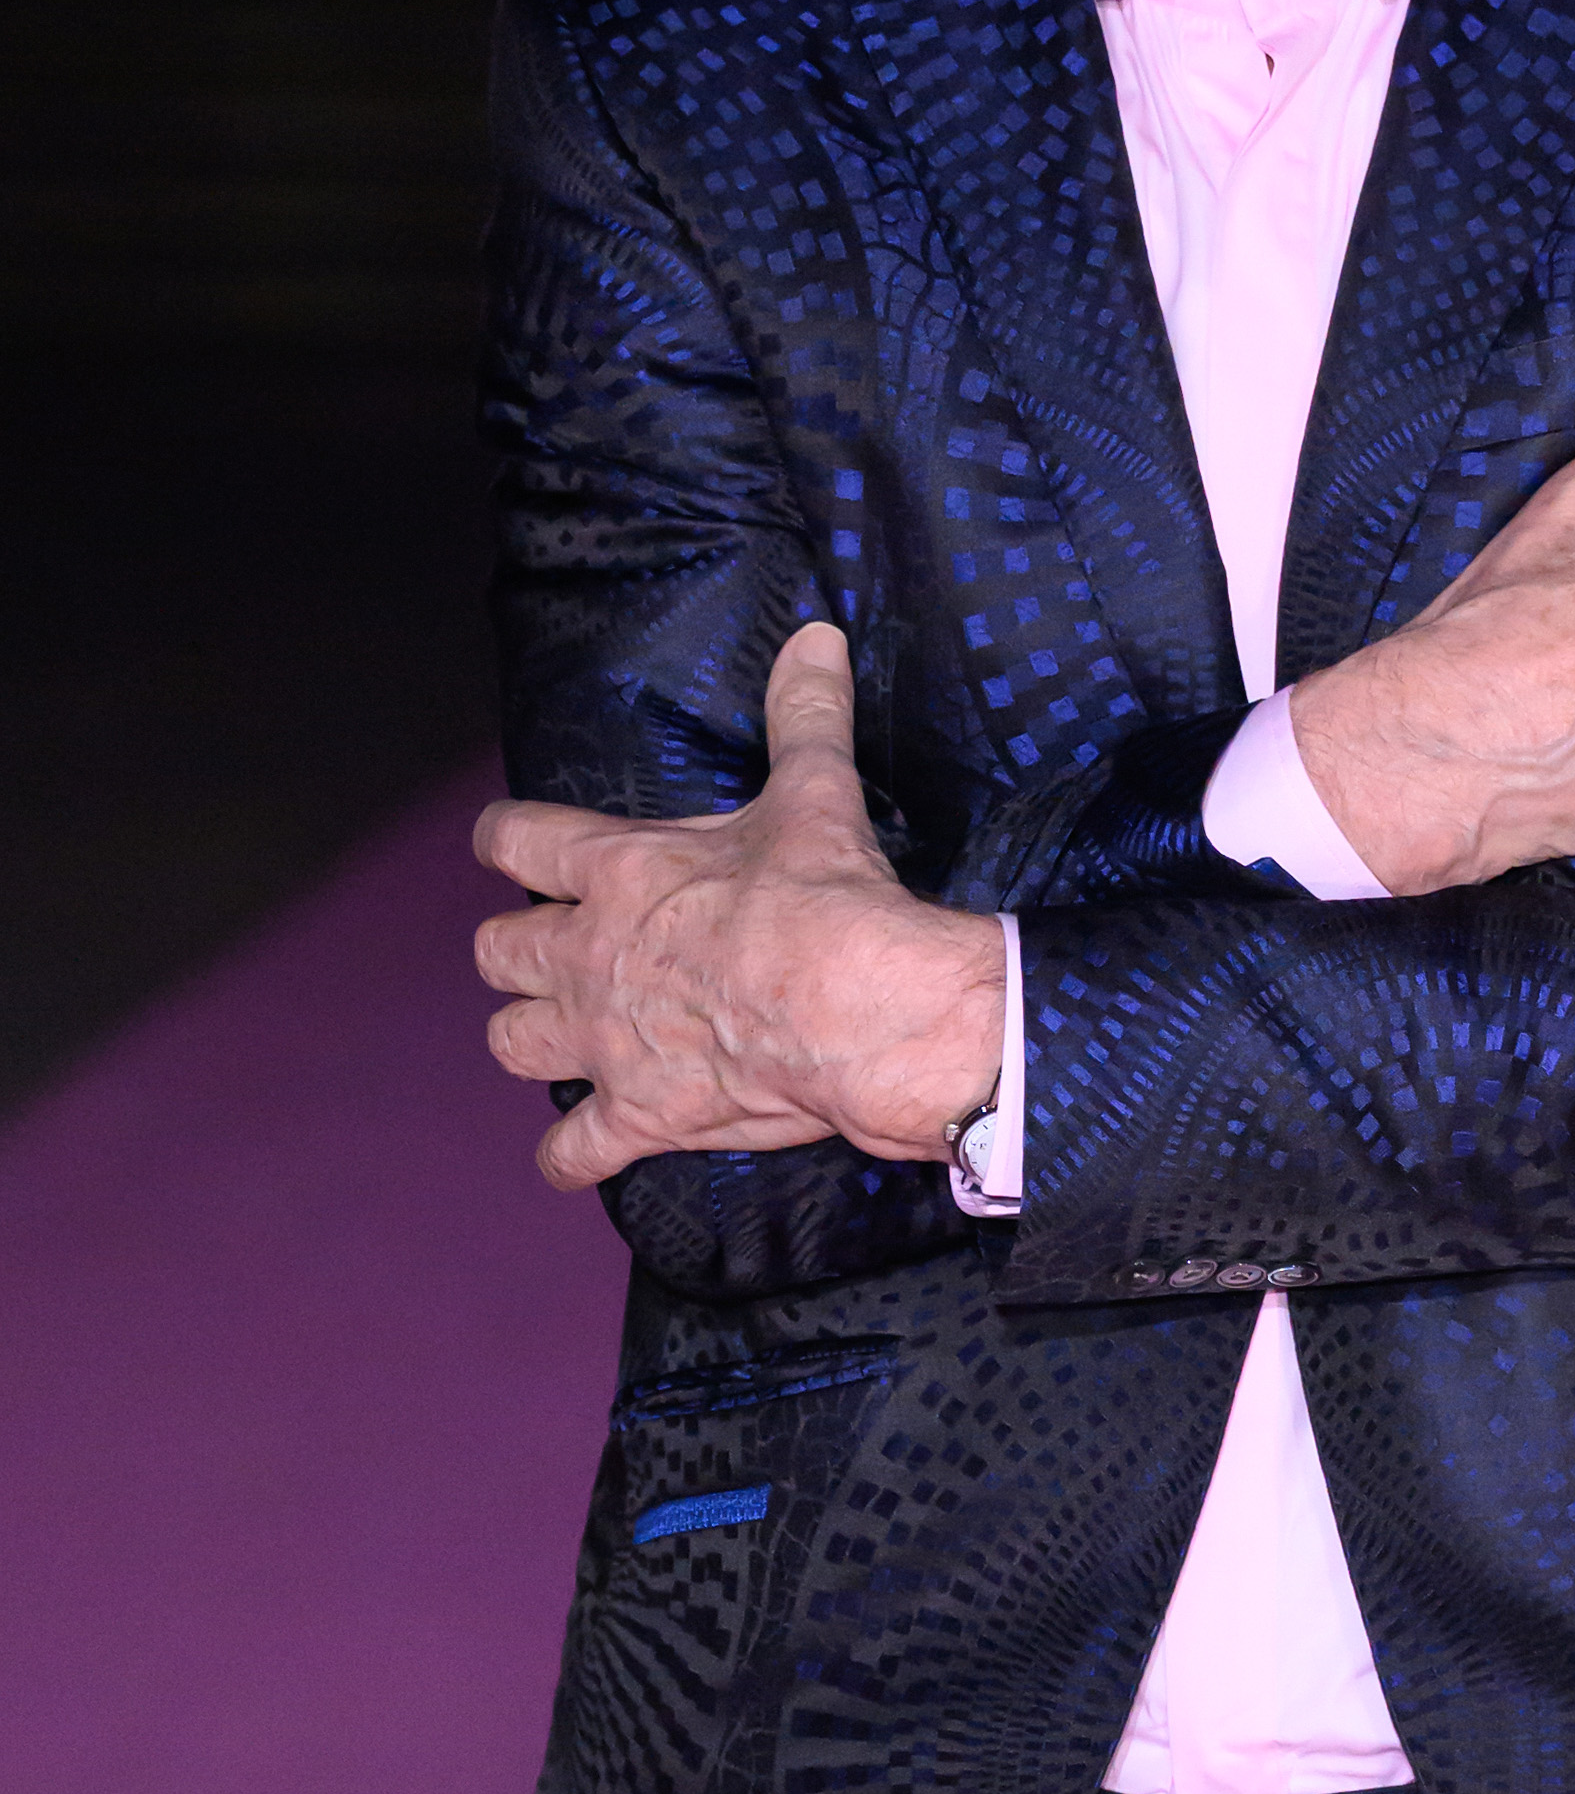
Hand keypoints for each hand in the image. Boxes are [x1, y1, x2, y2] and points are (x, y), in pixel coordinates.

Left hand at [473, 623, 1005, 1190]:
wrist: (857, 1006)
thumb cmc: (826, 897)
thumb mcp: (814, 792)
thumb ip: (803, 715)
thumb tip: (815, 638)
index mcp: (618, 869)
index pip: (515, 840)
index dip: (504, 841)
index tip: (507, 845)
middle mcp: (588, 954)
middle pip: (499, 951)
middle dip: (516, 951)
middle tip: (552, 950)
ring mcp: (605, 1040)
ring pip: (513, 1043)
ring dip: (530, 1038)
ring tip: (560, 1035)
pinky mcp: (640, 1113)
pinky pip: (575, 1150)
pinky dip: (572, 1155)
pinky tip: (578, 1154)